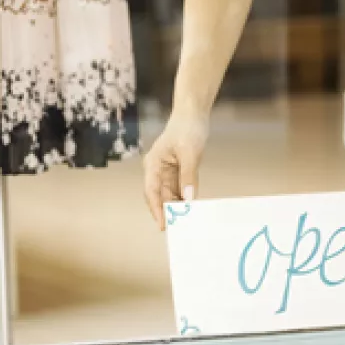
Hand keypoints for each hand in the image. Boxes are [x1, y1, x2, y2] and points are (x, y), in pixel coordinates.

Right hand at [143, 109, 208, 229]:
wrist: (193, 115)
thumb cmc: (188, 129)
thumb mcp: (190, 153)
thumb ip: (188, 176)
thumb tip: (189, 199)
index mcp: (153, 164)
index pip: (151, 191)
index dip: (156, 209)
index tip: (163, 225)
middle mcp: (156, 171)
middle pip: (160, 197)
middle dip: (168, 213)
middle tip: (179, 230)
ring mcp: (167, 173)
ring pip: (170, 197)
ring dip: (178, 208)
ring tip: (188, 223)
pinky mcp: (177, 173)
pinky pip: (180, 191)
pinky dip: (186, 200)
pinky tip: (193, 209)